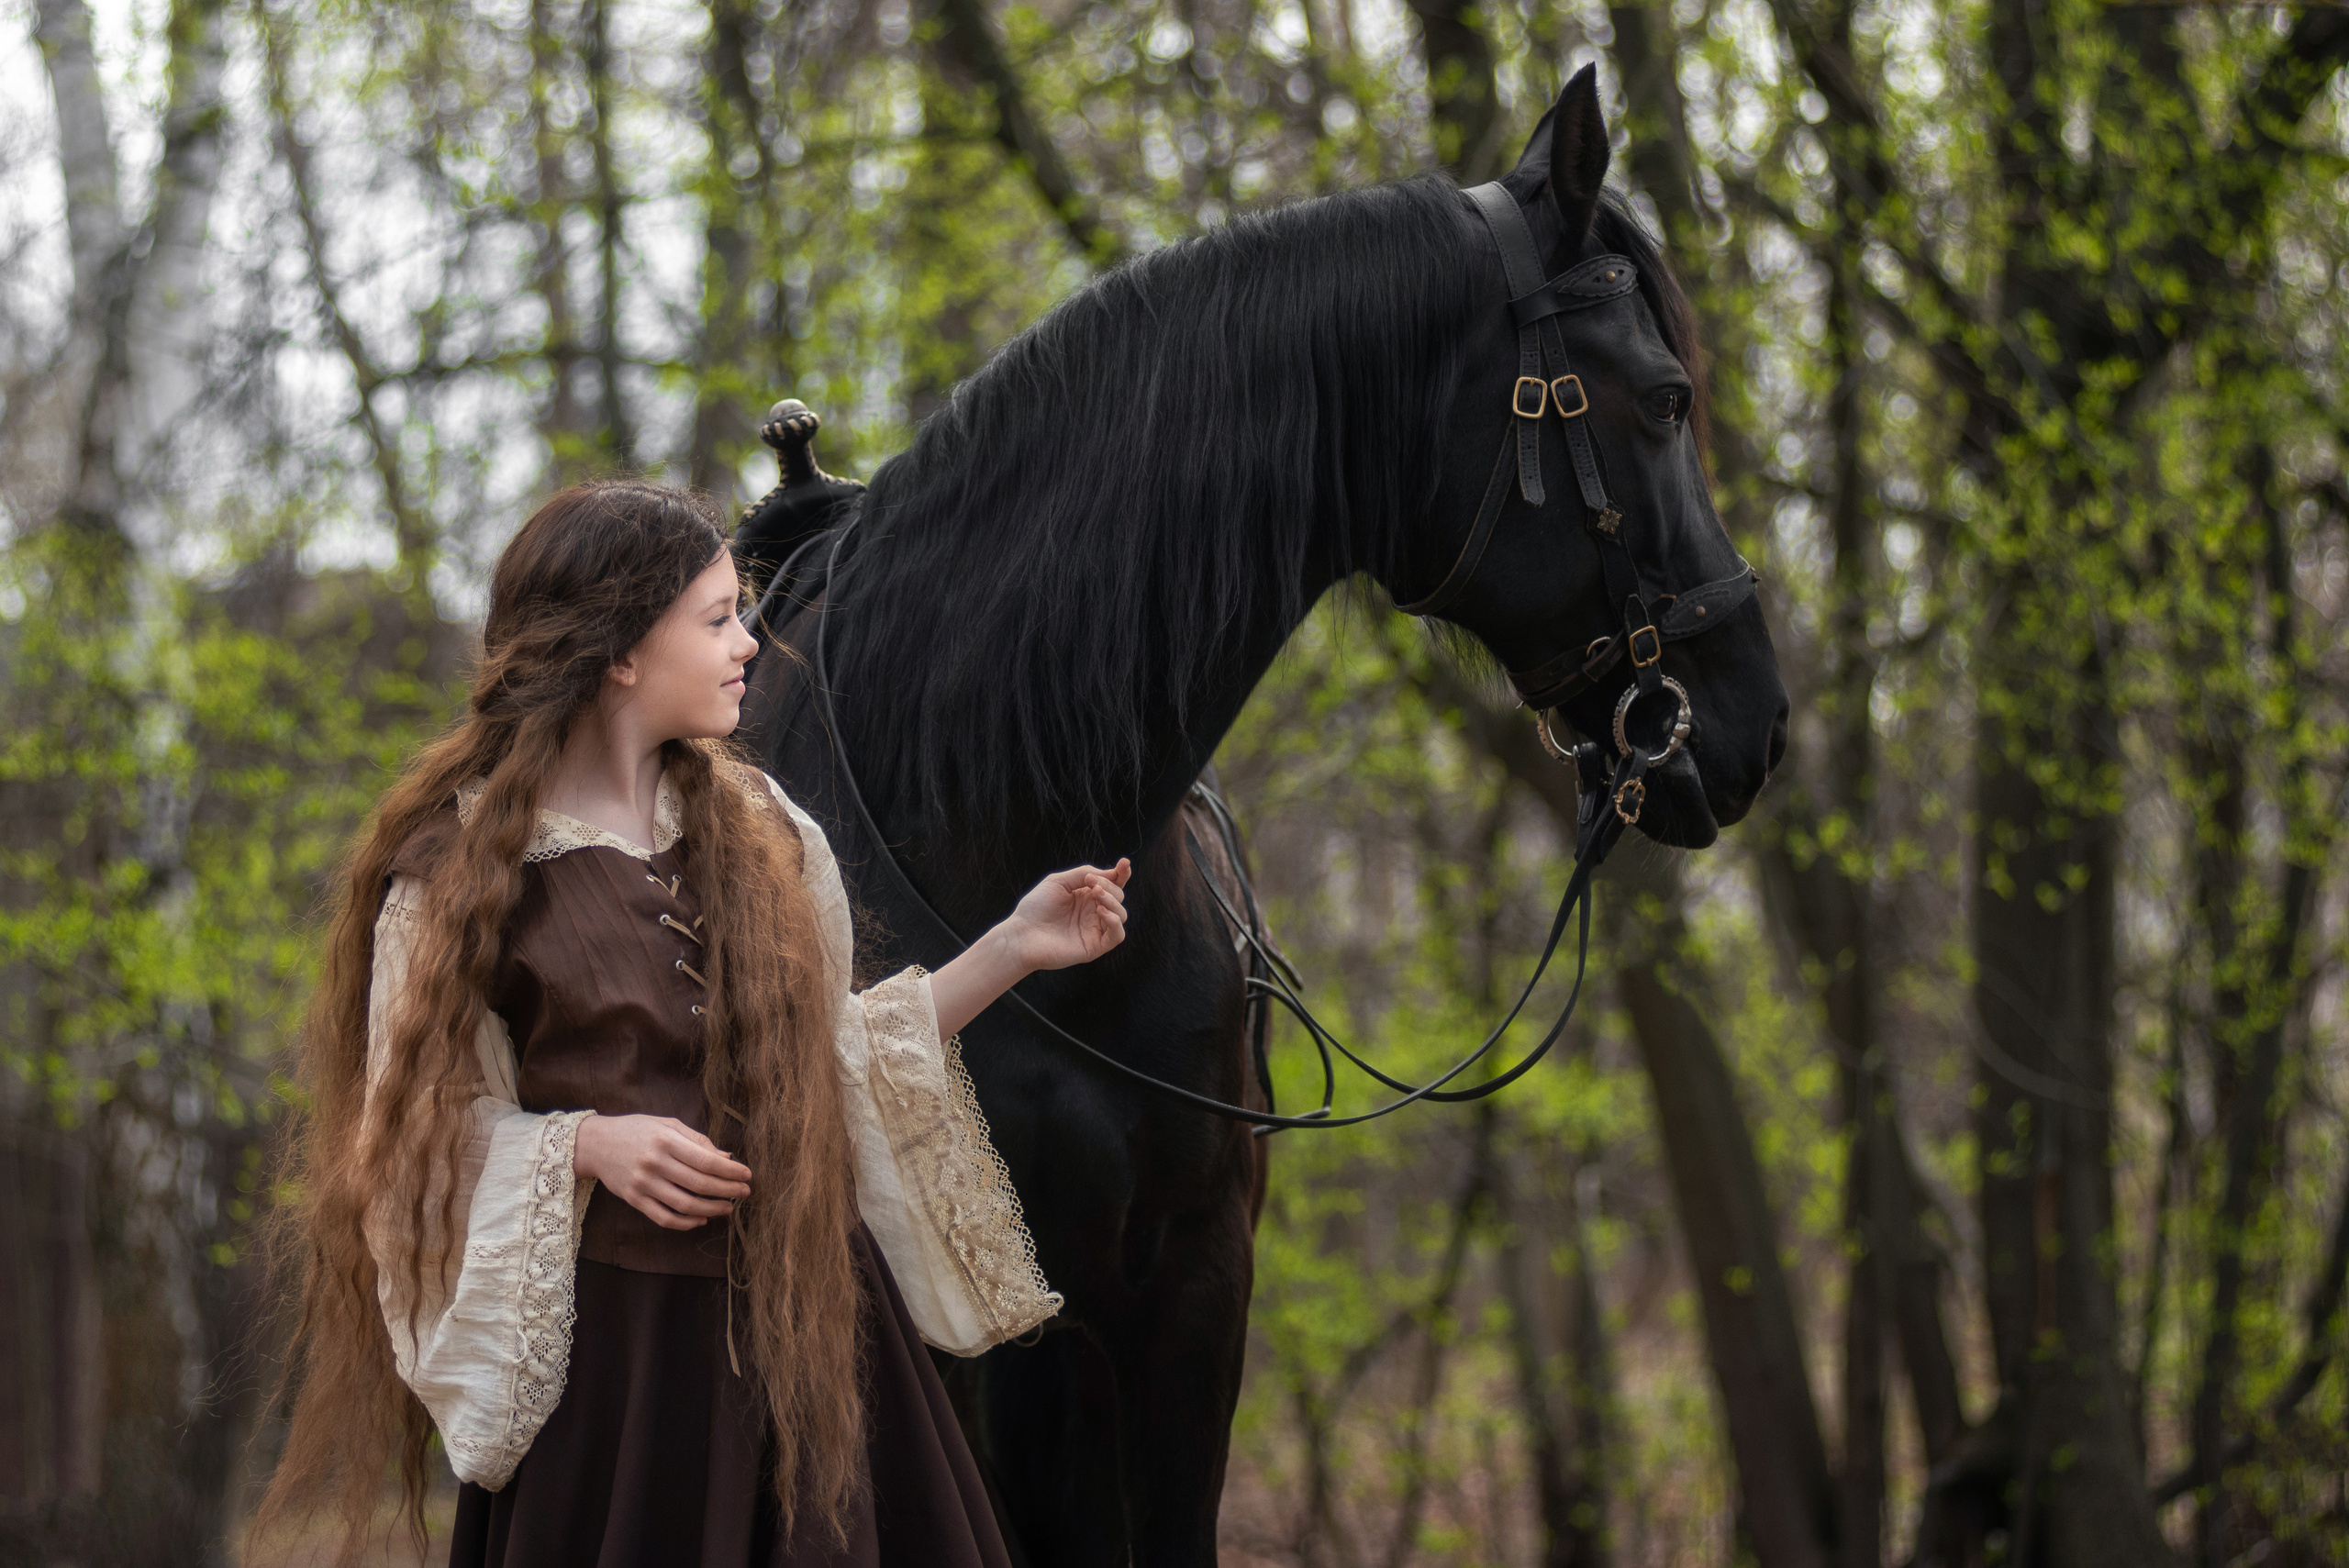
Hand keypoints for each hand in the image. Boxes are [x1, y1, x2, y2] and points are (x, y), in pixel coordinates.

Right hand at [572, 1113, 750, 1230]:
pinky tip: (701, 1219)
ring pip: (684, 1205)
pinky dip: (686, 1223)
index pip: (706, 1161)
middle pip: (699, 1184)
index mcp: (666, 1141)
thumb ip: (697, 1140)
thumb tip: (726, 1158)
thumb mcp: (668, 1125)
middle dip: (727, 1191)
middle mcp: (655, 1163)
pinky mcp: (634, 1200)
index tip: (747, 1175)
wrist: (596, 1143)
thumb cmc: (637, 1130)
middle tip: (744, 1192)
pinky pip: (664, 1218)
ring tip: (727, 1208)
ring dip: (711, 1209)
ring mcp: (643, 1184)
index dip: (730, 1171)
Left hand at [1004, 859, 1131, 971]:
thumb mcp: (1059, 881)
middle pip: (1118, 896)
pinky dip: (1115, 922)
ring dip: (1112, 900)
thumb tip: (1112, 873)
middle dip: (1109, 885)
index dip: (1122, 874)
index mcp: (1086, 896)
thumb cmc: (1036, 907)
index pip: (1113, 885)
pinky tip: (1100, 911)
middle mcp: (1093, 912)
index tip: (1124, 863)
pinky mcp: (1094, 947)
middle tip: (1090, 883)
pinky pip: (1117, 935)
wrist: (1022, 934)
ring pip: (1121, 914)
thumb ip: (1084, 873)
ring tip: (1095, 894)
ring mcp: (1095, 930)